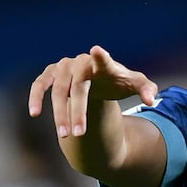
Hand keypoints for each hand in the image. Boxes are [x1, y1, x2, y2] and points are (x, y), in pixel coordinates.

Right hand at [28, 45, 157, 136]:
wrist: (97, 76)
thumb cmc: (117, 81)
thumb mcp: (134, 84)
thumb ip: (146, 89)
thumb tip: (151, 100)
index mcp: (103, 64)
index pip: (103, 60)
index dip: (101, 57)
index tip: (97, 50)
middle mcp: (81, 63)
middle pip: (78, 88)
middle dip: (78, 112)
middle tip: (80, 134)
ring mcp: (63, 67)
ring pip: (58, 91)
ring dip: (59, 113)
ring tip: (65, 136)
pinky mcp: (50, 74)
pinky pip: (39, 85)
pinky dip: (36, 97)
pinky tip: (34, 113)